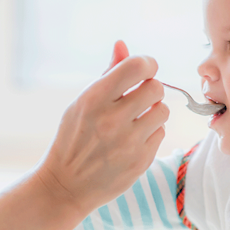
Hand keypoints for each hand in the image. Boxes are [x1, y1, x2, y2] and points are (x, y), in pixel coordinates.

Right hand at [37, 40, 168, 215]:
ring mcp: (128, 143)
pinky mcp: (140, 161)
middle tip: (139, 97)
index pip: (137, 67)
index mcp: (94, 99)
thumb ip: (107, 73)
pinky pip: (161, 133)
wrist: (65, 185)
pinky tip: (133, 139)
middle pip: (156, 88)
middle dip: (150, 89)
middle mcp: (112, 120)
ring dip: (153, 112)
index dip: (147, 64)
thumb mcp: (81, 102)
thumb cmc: (73, 137)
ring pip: (163, 111)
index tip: (144, 70)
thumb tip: (122, 44)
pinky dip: (150, 133)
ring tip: (136, 119)